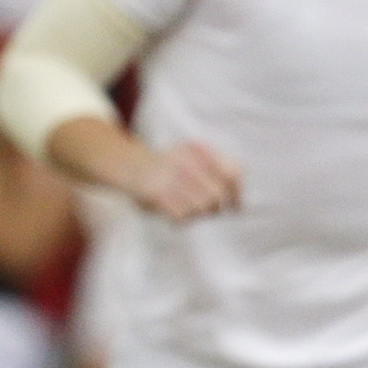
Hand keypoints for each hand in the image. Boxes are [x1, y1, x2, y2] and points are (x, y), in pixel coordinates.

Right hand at [126, 137, 241, 222]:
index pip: (232, 172)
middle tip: (210, 210)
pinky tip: (174, 211)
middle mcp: (187, 161)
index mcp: (199, 150)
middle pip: (217, 195)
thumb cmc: (168, 165)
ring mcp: (171, 177)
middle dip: (216, 207)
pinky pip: (182, 215)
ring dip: (197, 213)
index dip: (237, 192)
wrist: (129, 166)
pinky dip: (181, 217)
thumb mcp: (193, 156)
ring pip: (201, 207)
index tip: (236, 204)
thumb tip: (239, 203)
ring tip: (189, 208)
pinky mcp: (157, 193)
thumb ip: (218, 170)